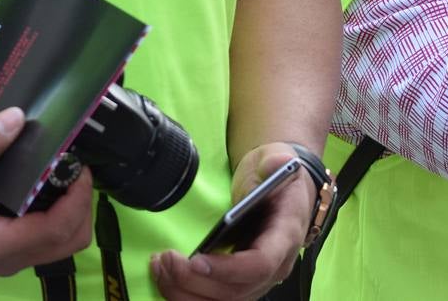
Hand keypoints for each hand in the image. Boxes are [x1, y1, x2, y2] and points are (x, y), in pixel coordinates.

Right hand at [0, 107, 92, 275]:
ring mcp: (4, 258)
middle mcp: (5, 260)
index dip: (79, 196)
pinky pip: (44, 237)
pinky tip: (44, 185)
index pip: (59, 229)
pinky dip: (56, 213)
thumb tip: (16, 119)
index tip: (78, 165)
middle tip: (73, 168)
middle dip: (81, 203)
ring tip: (62, 174)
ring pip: (61, 241)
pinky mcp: (2, 251)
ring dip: (71, 208)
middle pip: (70, 239)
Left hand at [152, 143, 314, 300]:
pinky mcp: (241, 286)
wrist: (283, 194)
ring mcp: (259, 281)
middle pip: (235, 291)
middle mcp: (276, 267)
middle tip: (167, 258)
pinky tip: (166, 275)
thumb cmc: (278, 180)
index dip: (228, 269)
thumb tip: (276, 163)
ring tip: (161, 265)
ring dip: (184, 292)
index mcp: (286, 236)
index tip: (197, 259)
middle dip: (194, 281)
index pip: (261, 264)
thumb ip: (276, 161)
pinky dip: (184, 295)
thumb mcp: (278, 160)